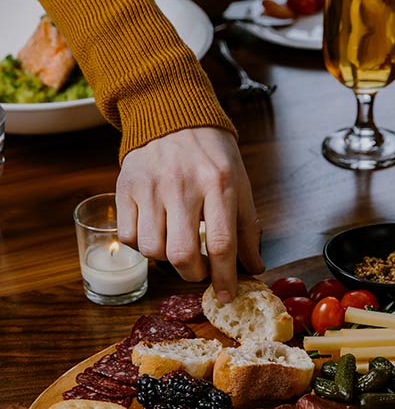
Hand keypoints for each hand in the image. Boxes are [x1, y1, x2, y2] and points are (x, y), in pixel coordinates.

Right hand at [116, 128, 263, 301]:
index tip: (226, 295)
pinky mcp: (126, 188)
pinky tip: (155, 233)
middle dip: (193, 274)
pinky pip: (129, 236)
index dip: (224, 278)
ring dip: (166, 260)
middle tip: (198, 269)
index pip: (222, 244)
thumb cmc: (211, 153)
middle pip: (183, 254)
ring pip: (153, 250)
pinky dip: (142, 245)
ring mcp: (150, 187)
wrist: (171, 112)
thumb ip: (247, 229)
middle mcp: (182, 186)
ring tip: (175, 245)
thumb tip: (255, 269)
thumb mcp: (239, 183)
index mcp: (219, 184)